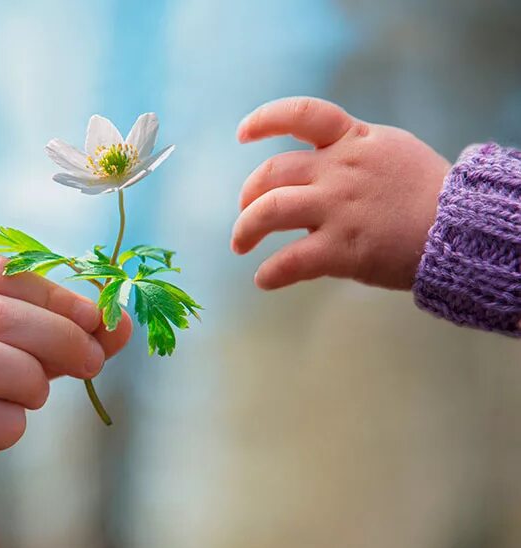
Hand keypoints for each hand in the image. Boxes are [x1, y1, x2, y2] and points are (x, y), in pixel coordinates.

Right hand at [0, 250, 131, 547]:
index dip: (55, 292)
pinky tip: (8, 428)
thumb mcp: (1, 352)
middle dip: (59, 336)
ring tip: (37, 395)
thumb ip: (56, 332)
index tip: (96, 319)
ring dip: (29, 378)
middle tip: (93, 360)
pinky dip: (11, 423)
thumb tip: (121, 324)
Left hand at [232, 97, 451, 290]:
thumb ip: (350, 152)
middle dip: (248, 195)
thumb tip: (315, 166)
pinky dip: (270, 273)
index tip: (243, 133)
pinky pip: (290, 261)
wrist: (461, 228)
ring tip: (241, 245)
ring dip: (245, 230)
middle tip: (245, 214)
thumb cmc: (426, 192)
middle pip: (271, 173)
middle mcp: (339, 170)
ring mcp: (338, 208)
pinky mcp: (342, 248)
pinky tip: (264, 279)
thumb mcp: (390, 151)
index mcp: (352, 141)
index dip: (265, 120)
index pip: (302, 114)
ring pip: (269, 212)